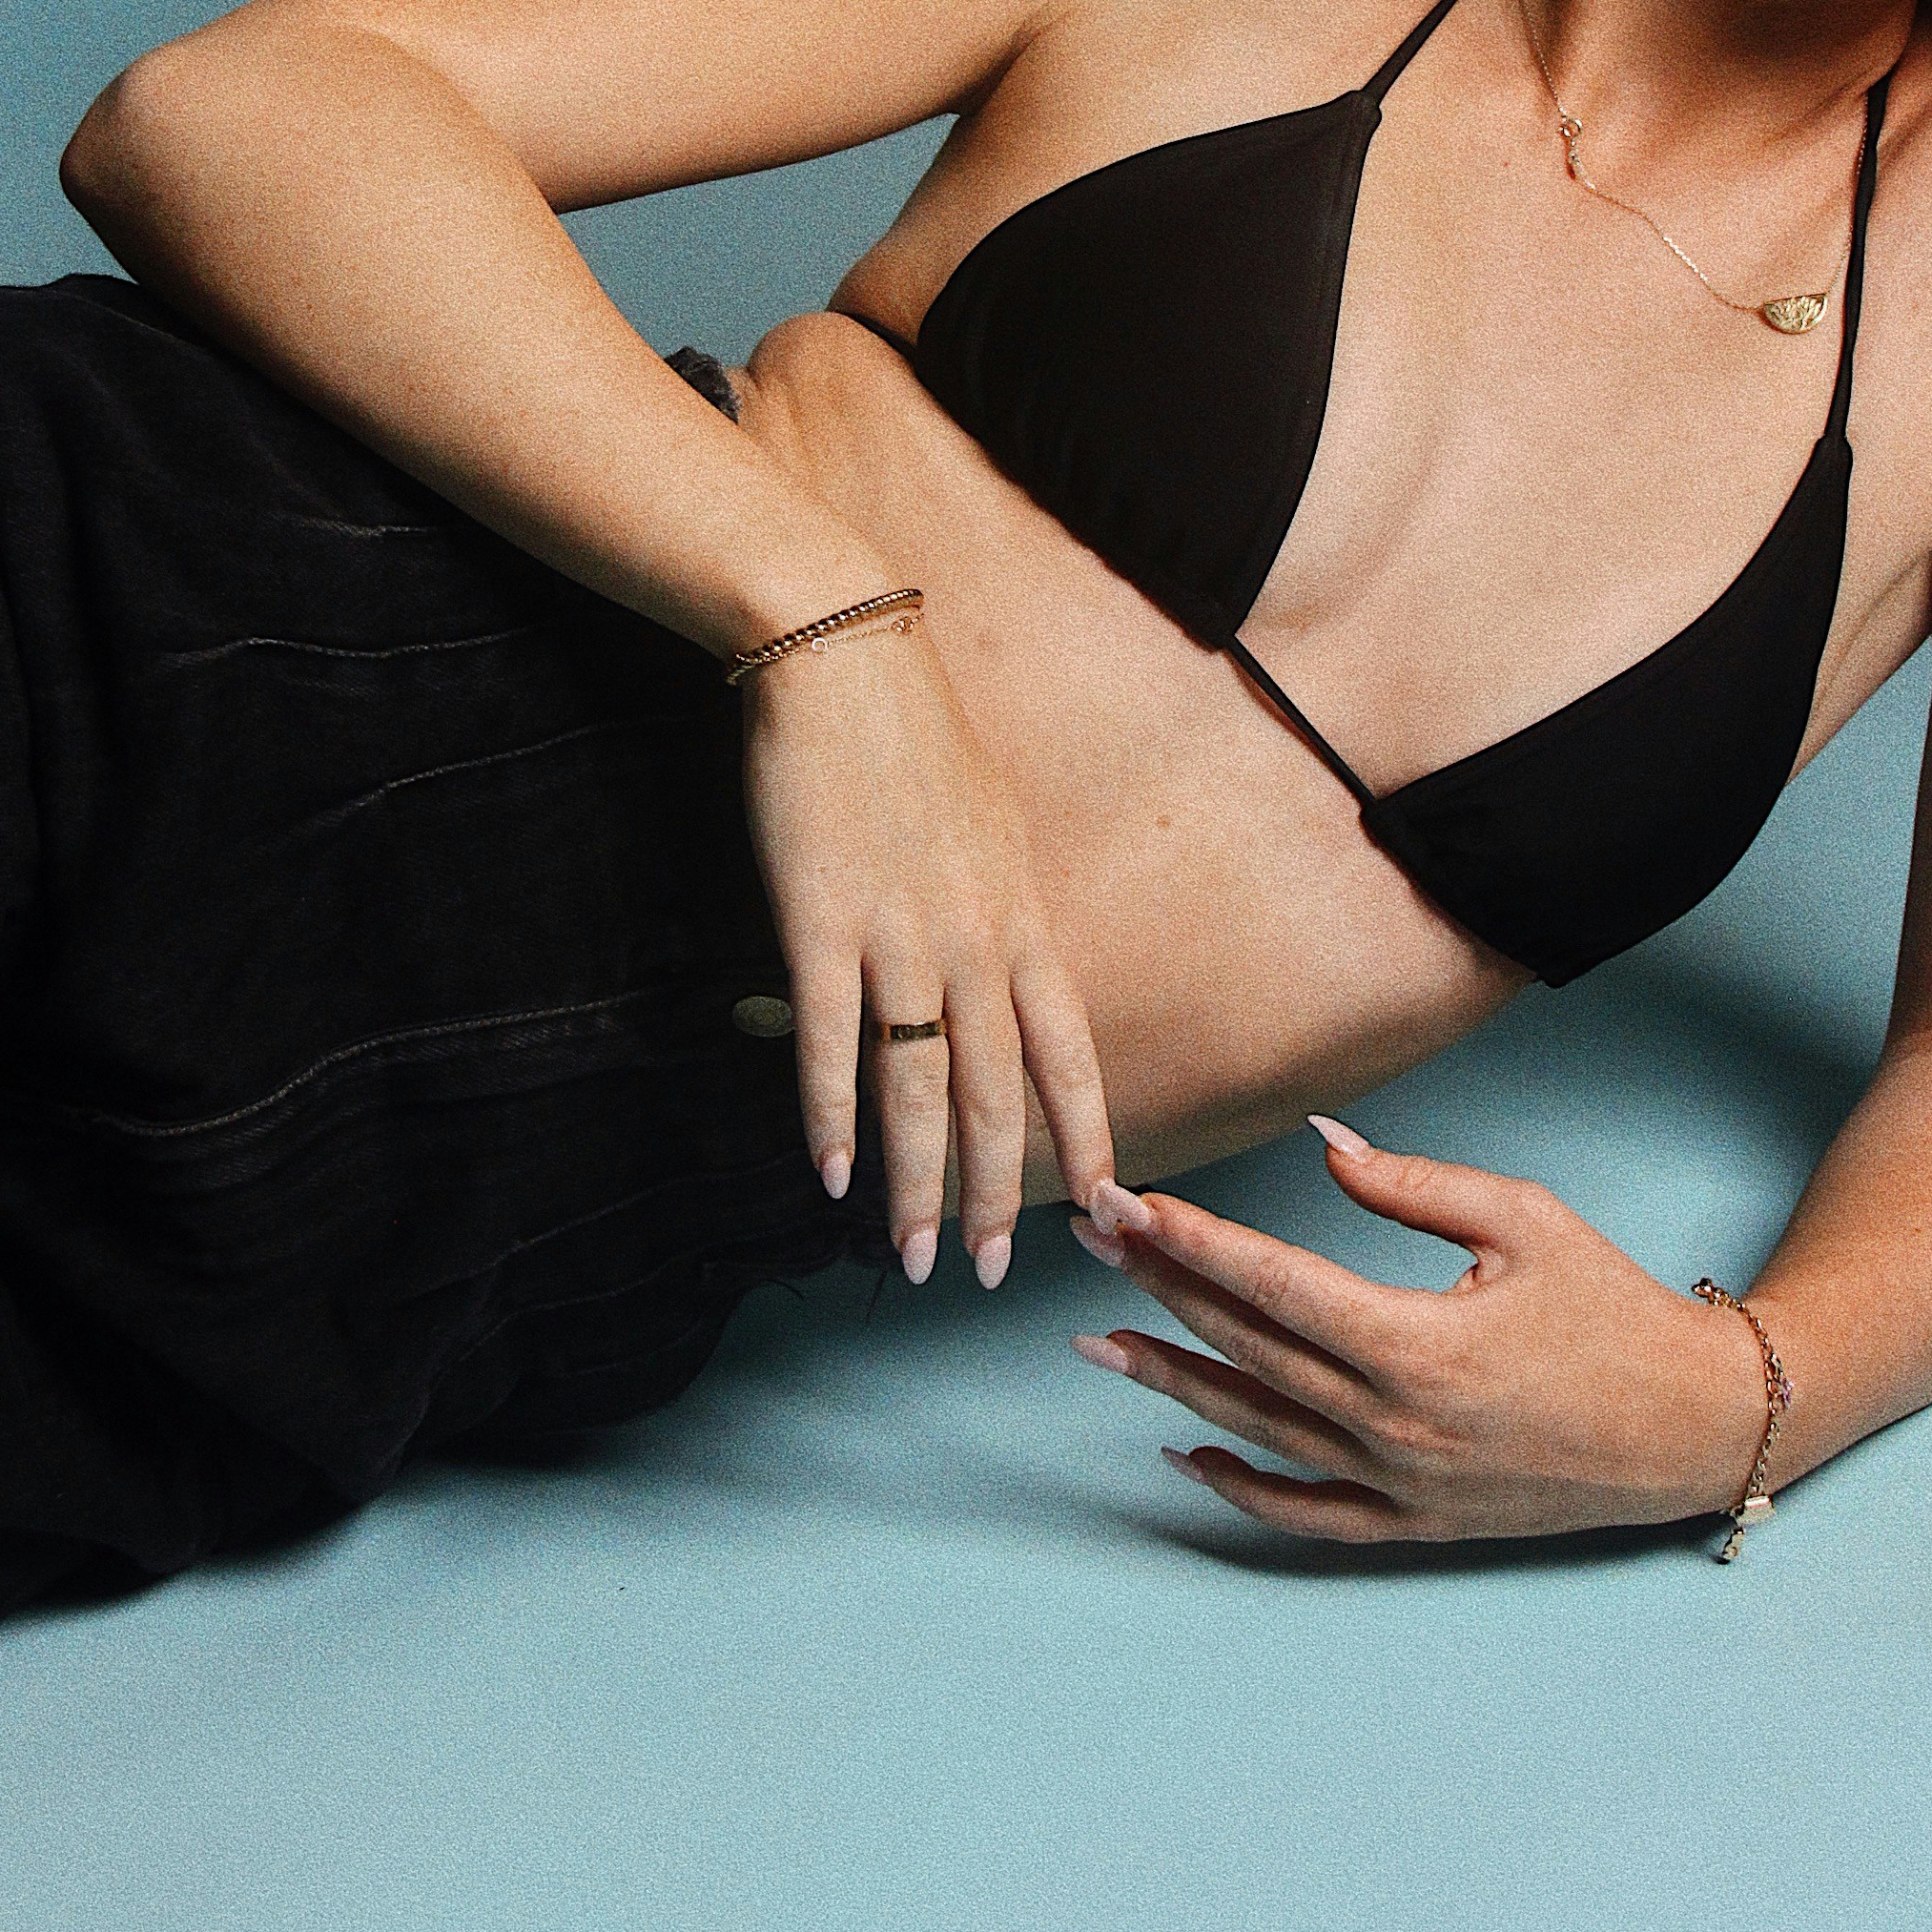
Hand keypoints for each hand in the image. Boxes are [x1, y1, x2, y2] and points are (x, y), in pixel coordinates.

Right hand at [737, 617, 1114, 1287]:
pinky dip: (830, 1116)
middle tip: (986, 1272)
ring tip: (913, 1256)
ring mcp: (899, 935)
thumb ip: (999, 911)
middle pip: (1000, 1094)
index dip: (1091, 1135)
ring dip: (918, 1184)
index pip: (1071, 1051)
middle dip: (1000, 1194)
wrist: (842, 659)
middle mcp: (976, 940)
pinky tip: (830, 1174)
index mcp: (1023, 918)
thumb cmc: (916, 739)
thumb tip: (1000, 974)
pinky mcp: (821, 923)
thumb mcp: (991, 828)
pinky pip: (833, 1041)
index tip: (1110, 1207)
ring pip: (921, 1089)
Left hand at [1068, 1118, 1752, 1540]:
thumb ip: (1414, 1185)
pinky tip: (1183, 1455)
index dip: (1192, 1241)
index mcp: (1420, 1343)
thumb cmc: (1613, 1310)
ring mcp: (1399, 1485)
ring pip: (1257, 1432)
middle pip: (1247, 1348)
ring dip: (1171, 1383)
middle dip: (1159, 1286)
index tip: (1128, 1203)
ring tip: (1099, 1340)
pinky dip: (1238, 1489)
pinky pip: (1304, 1517)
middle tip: (1090, 1237)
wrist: (1690, 1425)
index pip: (1274, 1285)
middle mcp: (1395, 1424)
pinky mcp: (1414, 1524)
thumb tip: (1322, 1145)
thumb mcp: (1525, 1220)